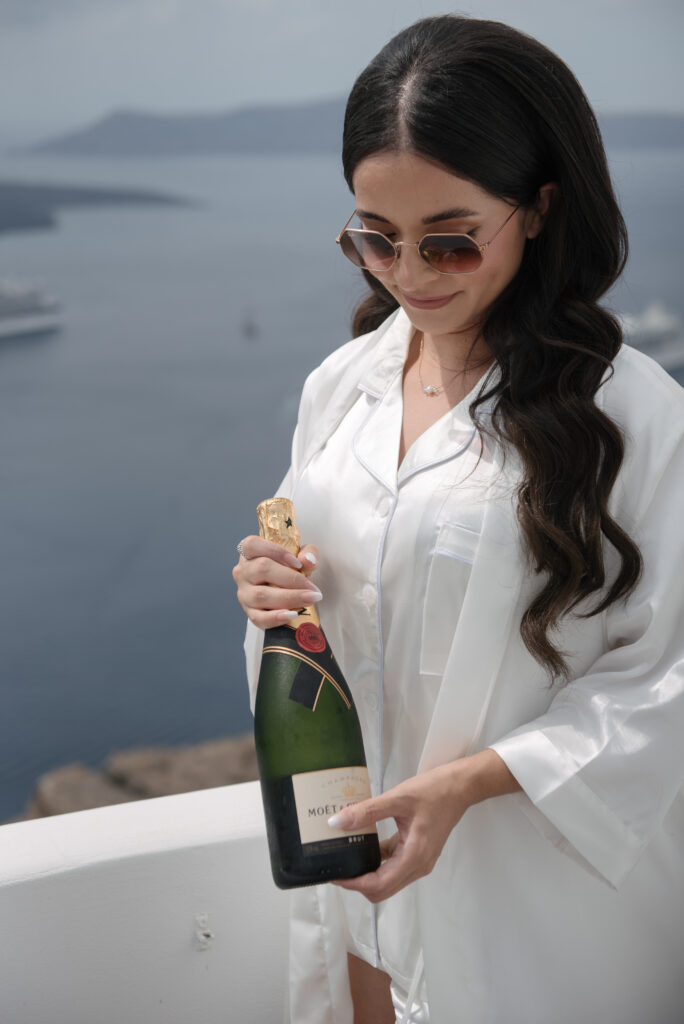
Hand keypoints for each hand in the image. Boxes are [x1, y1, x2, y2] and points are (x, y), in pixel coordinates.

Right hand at [232, 535, 320, 628]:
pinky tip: (292, 614)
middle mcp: (243, 571)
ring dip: (289, 598)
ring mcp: (244, 593)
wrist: (288, 589)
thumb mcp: (301, 556)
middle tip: (312, 587)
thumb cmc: (290, 569)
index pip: (252, 545)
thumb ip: (308, 554)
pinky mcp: (249, 612)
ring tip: (309, 600)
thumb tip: (307, 560)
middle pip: (261, 570)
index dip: (275, 551)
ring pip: (261, 595)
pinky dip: (276, 617)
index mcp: (250, 552)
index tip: (298, 563)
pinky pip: (258, 617)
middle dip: (291, 579)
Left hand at [330, 762, 472, 902]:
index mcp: (414, 856)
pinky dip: (378, 860)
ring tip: (346, 855)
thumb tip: (337, 823)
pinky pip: (393, 865)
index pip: (378, 885)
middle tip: (337, 866)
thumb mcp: (397, 798)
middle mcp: (418, 865)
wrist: (460, 786)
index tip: (335, 875)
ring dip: (367, 873)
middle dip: (358, 882)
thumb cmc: (435, 791)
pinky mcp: (417, 852)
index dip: (354, 884)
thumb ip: (367, 811)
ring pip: (387, 879)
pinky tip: (365, 843)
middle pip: (382, 889)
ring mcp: (419, 861)